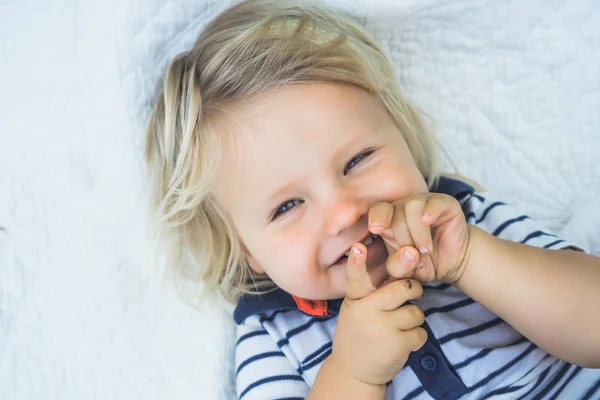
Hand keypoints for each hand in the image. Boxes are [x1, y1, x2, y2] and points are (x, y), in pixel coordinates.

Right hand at [330, 242, 427, 385]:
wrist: (353, 371)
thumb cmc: (360, 331)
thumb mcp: (358, 308)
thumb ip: (375, 290)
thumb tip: (404, 263)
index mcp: (355, 300)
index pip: (355, 277)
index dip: (357, 262)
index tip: (358, 248)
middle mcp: (366, 311)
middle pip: (403, 288)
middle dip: (413, 290)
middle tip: (411, 294)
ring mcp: (382, 328)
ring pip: (416, 312)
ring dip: (413, 319)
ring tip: (398, 327)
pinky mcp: (398, 345)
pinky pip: (421, 332)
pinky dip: (416, 337)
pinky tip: (402, 342)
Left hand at [368, 193, 469, 283]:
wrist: (454, 263)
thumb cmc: (425, 265)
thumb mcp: (407, 273)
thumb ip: (398, 267)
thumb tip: (408, 252)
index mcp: (388, 221)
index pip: (377, 212)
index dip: (376, 218)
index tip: (376, 230)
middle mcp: (403, 207)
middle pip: (395, 215)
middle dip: (404, 240)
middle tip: (417, 257)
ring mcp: (423, 202)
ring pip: (412, 207)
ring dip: (418, 233)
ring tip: (426, 250)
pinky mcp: (444, 203)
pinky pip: (434, 202)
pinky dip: (430, 211)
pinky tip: (428, 221)